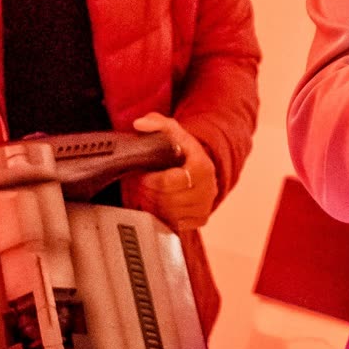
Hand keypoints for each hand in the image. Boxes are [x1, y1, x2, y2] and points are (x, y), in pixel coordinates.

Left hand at [124, 114, 216, 233]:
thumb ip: (156, 124)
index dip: (151, 181)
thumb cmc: (182, 150)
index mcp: (202, 167)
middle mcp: (208, 188)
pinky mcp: (200, 219)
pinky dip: (163, 216)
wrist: (199, 167)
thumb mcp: (172, 131)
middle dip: (149, 193)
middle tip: (141, 185)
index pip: (169, 182)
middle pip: (168, 200)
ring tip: (148, 194)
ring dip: (154, 205)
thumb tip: (140, 124)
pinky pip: (175, 224)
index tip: (142, 175)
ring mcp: (205, 206)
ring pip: (170, 214)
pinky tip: (159, 204)